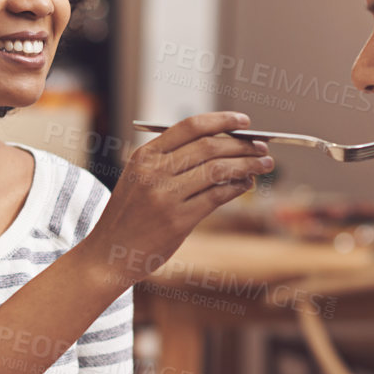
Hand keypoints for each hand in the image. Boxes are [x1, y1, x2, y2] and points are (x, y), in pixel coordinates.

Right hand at [85, 112, 272, 289]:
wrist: (109, 253)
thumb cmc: (130, 214)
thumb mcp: (140, 178)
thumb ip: (172, 160)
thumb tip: (225, 145)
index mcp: (145, 155)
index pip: (190, 127)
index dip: (222, 120)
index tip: (244, 122)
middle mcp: (154, 171)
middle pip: (209, 146)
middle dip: (243, 145)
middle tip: (262, 148)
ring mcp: (165, 196)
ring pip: (218, 169)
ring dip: (247, 164)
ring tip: (264, 164)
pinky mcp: (178, 221)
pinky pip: (217, 196)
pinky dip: (237, 187)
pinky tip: (246, 184)